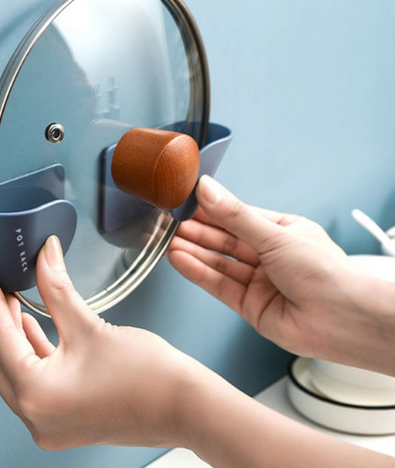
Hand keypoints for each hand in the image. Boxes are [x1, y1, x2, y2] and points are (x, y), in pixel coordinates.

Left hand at [0, 236, 197, 449]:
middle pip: (0, 359)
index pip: (0, 338)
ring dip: (11, 336)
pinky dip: (31, 354)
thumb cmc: (147, 376)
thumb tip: (44, 256)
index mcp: (37, 395)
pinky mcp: (66, 420)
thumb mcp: (90, 325)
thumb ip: (57, 288)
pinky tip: (32, 329)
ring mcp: (51, 424)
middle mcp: (37, 418)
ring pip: (16, 372)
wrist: (185, 406)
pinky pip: (35, 383)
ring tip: (9, 302)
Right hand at [168, 176, 394, 374]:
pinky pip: (218, 284)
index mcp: (281, 232)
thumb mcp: (275, 235)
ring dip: (193, 251)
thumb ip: (236, 216)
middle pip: (225, 240)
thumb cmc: (326, 275)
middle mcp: (269, 256)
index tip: (186, 201)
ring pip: (219, 262)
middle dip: (198, 231)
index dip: (211, 210)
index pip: (237, 216)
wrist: (343, 321)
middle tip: (171, 222)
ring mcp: (258, 281)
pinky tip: (180, 259)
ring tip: (168, 240)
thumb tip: (208, 190)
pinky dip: (198, 272)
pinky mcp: (249, 305)